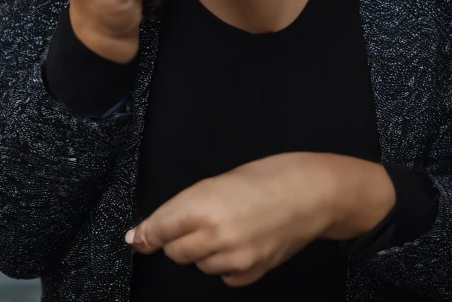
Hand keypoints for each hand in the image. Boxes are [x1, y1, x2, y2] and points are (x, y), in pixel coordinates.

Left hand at [126, 152, 335, 287]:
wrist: (313, 192)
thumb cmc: (269, 175)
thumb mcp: (219, 180)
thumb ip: (184, 206)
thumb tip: (148, 231)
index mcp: (204, 204)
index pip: (159, 229)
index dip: (146, 234)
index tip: (138, 238)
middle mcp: (216, 234)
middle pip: (175, 252)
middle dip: (179, 239)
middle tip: (199, 220)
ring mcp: (235, 257)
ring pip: (200, 265)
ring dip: (205, 251)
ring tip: (230, 226)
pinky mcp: (252, 272)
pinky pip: (224, 276)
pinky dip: (227, 263)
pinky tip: (243, 242)